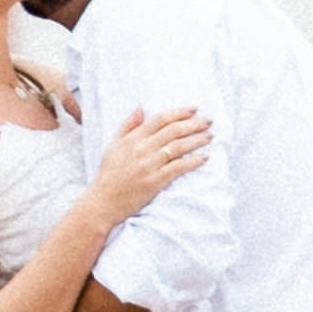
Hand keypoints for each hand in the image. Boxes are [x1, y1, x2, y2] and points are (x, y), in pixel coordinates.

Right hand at [85, 102, 210, 227]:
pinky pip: (178, 168)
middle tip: (208, 121)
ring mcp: (149, 165)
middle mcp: (142, 149)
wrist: (103, 203)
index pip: (160, 119)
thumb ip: (127, 126)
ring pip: (178, 147)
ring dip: (196, 140)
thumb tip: (140, 108)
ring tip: (210, 136)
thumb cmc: (108, 175)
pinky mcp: (155, 181)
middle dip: (193, 124)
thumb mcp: (113, 146)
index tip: (194, 109)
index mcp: (133, 139)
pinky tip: (204, 157)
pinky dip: (193, 161)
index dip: (179, 112)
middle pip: (173, 131)